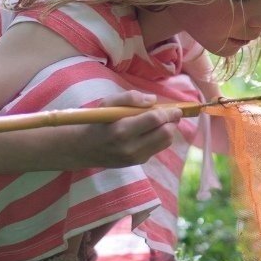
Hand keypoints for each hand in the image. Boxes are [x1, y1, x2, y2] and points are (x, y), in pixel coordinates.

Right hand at [62, 91, 180, 168]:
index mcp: (122, 130)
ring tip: (161, 121)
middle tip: (172, 113)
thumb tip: (152, 100)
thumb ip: (129, 98)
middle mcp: (131, 147)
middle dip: (172, 122)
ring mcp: (135, 158)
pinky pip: (158, 148)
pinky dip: (160, 138)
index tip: (176, 108)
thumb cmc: (98, 122)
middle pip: (165, 133)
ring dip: (168, 130)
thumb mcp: (107, 104)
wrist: (84, 148)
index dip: (168, 113)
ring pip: (165, 142)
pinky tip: (151, 131)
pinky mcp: (138, 162)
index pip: (155, 120)